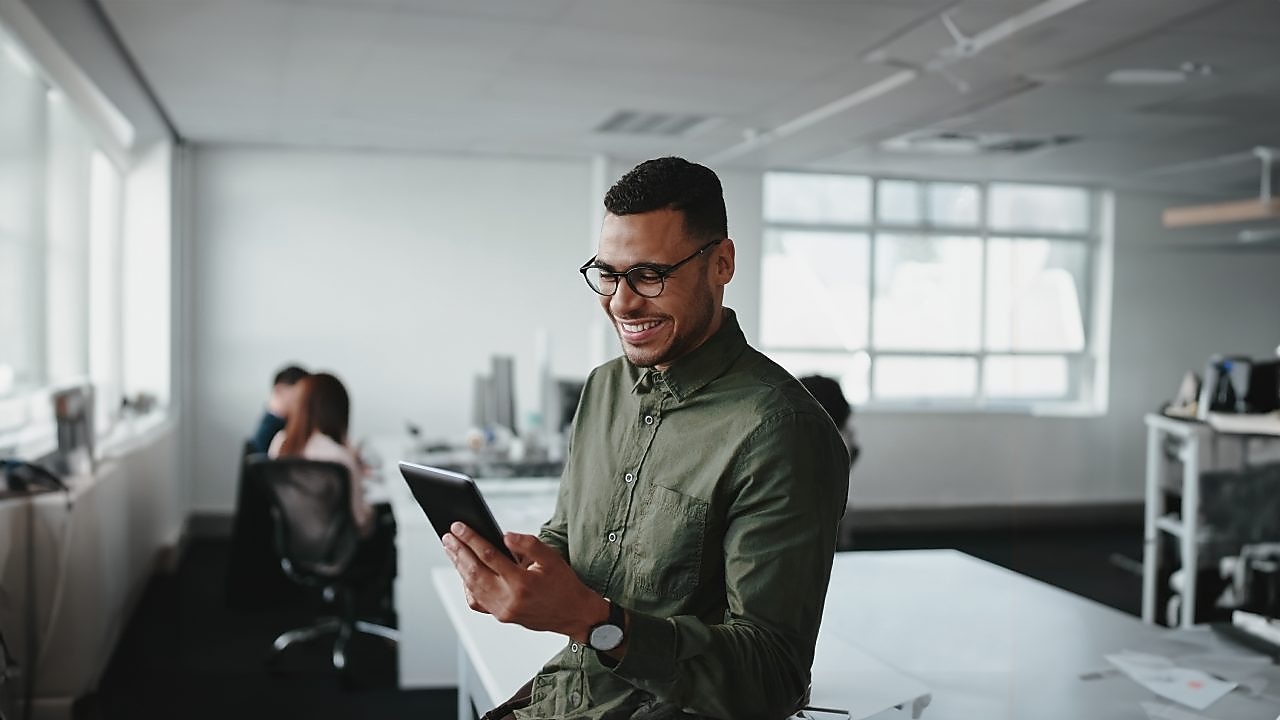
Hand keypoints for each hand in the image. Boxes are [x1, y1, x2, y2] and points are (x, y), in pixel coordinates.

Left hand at [442, 523, 608, 641]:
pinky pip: (477, 601)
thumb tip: (504, 535)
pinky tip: (464, 573)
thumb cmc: (564, 584)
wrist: (574, 615)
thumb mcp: (552, 559)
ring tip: (450, 549)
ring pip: (472, 586)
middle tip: (447, 535)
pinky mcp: (501, 616)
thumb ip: (529, 544)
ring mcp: (502, 611)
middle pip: (474, 572)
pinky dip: (467, 586)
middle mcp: (509, 599)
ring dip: (458, 566)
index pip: (489, 556)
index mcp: (522, 582)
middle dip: (458, 551)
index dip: (471, 539)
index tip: (458, 526)